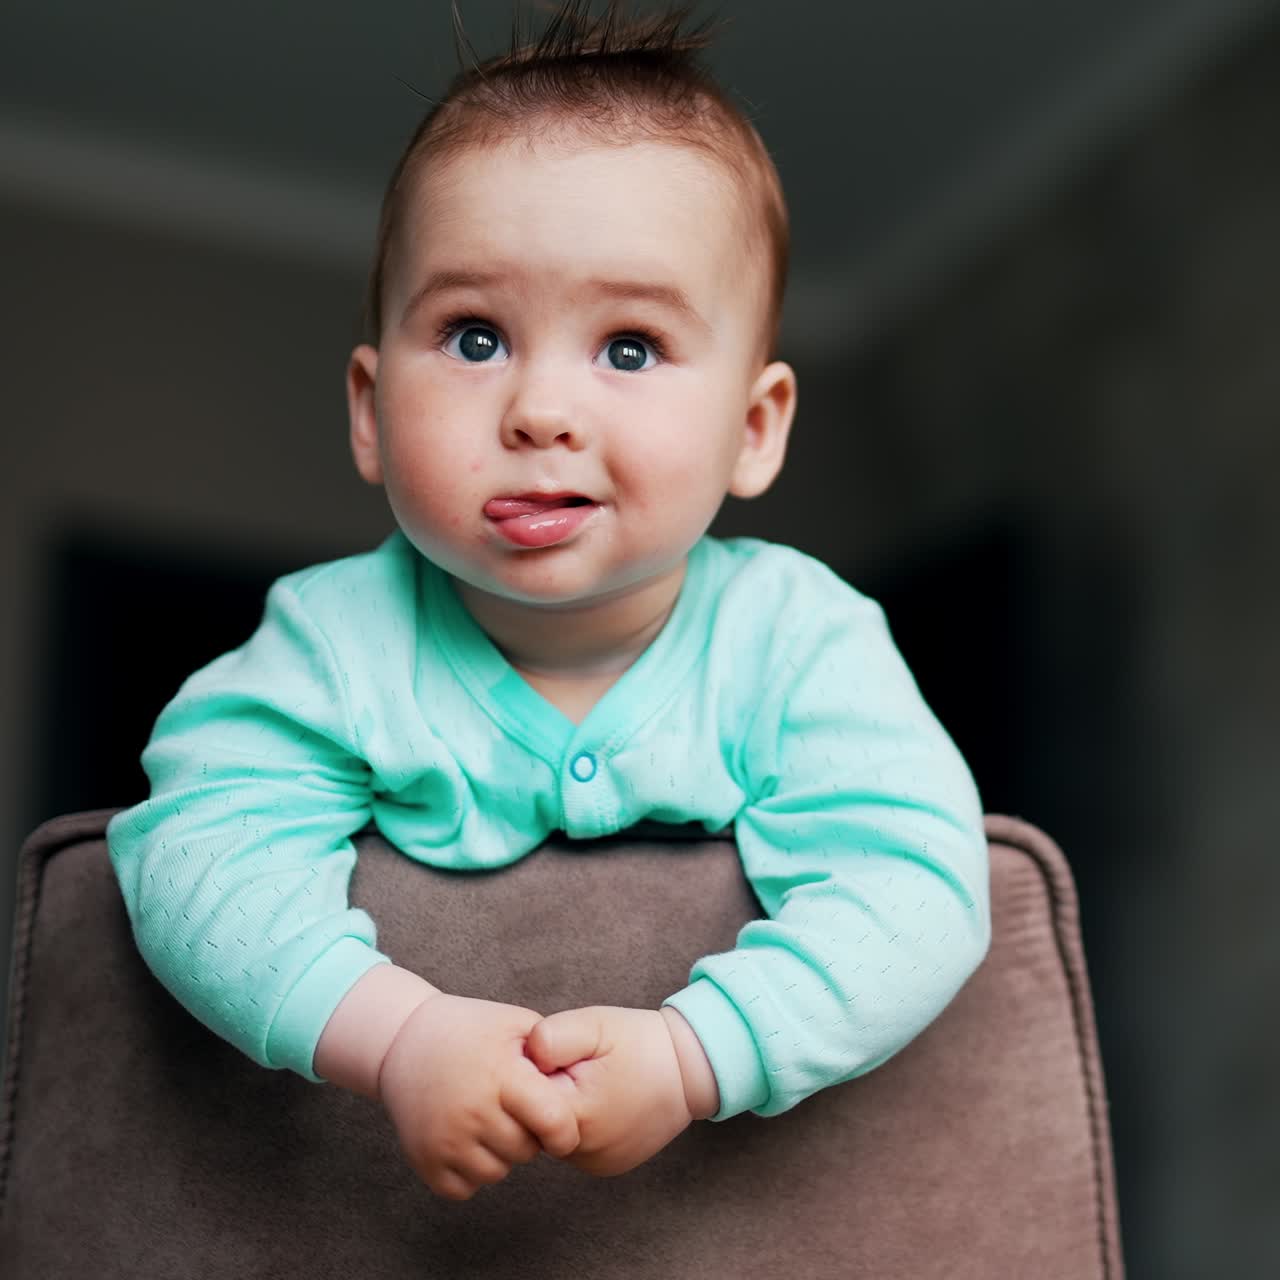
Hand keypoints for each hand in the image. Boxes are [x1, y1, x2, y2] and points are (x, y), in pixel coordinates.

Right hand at [377, 993, 579, 1200]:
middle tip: (510, 1108)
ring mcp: (445, 1140)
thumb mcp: (514, 1023)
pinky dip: (470, 1170)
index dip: (565, 1131)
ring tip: (487, 1119)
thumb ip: (552, 1050)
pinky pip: (466, 1187)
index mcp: (501, 1075)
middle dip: (527, 1134)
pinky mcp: (425, 1161)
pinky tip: (466, 1138)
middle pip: (526, 1151)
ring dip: (500, 1154)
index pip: (554, 1122)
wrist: (404, 1041)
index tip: (561, 1127)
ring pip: (497, 1173)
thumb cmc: (470, 1030)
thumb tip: (579, 1085)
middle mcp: (472, 1111)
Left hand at [524, 1005, 694, 1176]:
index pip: (524, 1098)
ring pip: (553, 1136)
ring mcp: (595, 1163)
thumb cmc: (641, 1043)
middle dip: (548, 1092)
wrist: (692, 1071)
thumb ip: (553, 1037)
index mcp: (576, 1112)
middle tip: (579, 1068)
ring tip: (592, 1083)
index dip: (535, 1072)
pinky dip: (579, 1125)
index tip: (558, 1056)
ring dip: (563, 1109)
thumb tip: (525, 1056)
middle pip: (536, 1121)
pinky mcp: (605, 1167)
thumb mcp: (596, 1024)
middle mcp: (583, 1149)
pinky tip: (600, 1101)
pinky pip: (574, 1146)